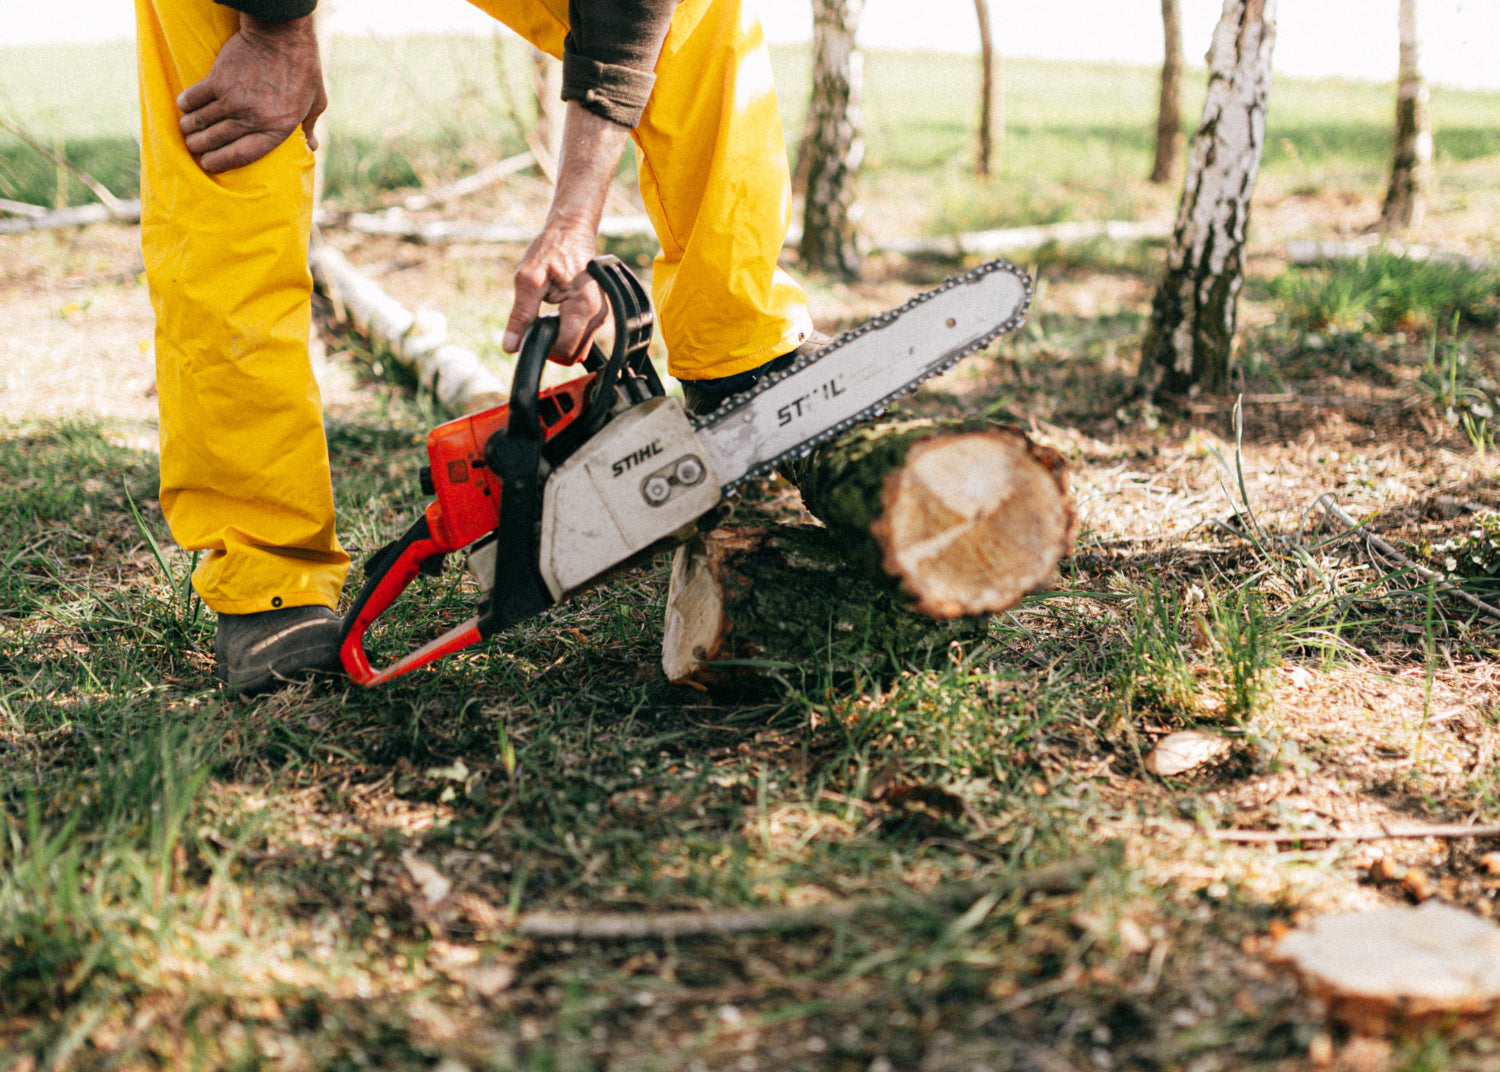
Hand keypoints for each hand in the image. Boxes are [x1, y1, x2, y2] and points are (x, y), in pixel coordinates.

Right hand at [177, 13, 325, 173]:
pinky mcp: (218, 80)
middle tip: (193, 147)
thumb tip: (312, 147)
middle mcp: (253, 118)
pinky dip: (186, 104)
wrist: (281, 35)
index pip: (242, 156)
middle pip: (216, 140)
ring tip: (186, 130)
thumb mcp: (316, 101)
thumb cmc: (302, 69)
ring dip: (189, 128)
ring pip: (201, 121)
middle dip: (199, 147)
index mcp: (278, 129)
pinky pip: (194, 98)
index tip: (208, 165)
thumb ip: (309, 126)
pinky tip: (184, 107)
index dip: (220, 163)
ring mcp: (234, 99)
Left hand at [501, 102, 631, 363]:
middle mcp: (599, 314)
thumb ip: (520, 315)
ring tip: (547, 313)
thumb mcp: (528, 279)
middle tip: (536, 322)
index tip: (530, 333)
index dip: (544, 348)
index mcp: (584, 306)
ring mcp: (602, 315)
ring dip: (559, 339)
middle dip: (552, 346)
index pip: (565, 349)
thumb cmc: (551, 249)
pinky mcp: (599, 314)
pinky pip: (582, 337)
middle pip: (574, 353)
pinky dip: (566, 333)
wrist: (571, 230)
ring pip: (579, 348)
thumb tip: (511, 346)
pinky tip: (557, 313)